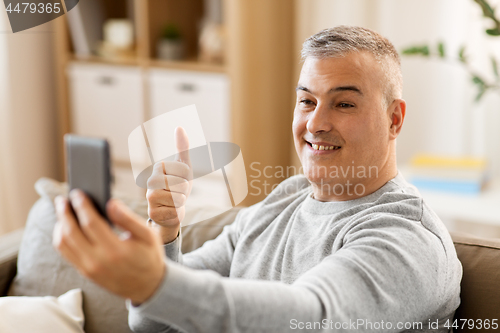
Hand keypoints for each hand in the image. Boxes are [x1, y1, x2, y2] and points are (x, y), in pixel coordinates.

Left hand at [53, 190, 165, 304]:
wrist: (147, 286)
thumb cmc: (149, 257)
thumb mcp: (148, 236)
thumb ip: (129, 219)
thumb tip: (110, 202)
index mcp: (115, 250)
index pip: (91, 223)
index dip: (82, 206)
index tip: (77, 193)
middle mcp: (98, 261)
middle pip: (71, 233)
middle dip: (64, 213)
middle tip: (63, 199)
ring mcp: (89, 269)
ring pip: (63, 244)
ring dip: (60, 225)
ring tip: (63, 211)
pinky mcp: (85, 272)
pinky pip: (66, 253)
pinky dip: (61, 237)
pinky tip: (66, 226)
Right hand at [146, 127, 192, 242]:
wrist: (172, 210)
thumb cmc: (178, 186)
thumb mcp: (184, 166)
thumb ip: (182, 147)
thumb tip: (179, 127)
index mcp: (158, 167)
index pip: (184, 169)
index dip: (187, 177)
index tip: (179, 179)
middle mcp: (150, 181)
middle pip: (181, 184)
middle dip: (184, 190)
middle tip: (177, 192)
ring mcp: (150, 198)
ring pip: (179, 198)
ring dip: (180, 202)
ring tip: (173, 201)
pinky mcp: (152, 214)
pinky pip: (175, 212)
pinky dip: (176, 213)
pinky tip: (168, 211)